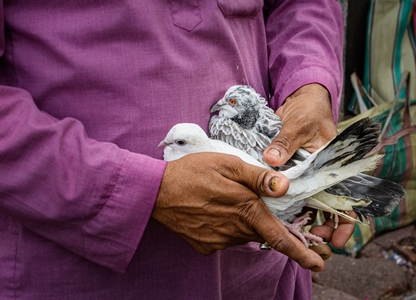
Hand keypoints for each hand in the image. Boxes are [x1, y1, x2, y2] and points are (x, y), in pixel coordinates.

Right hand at [153, 152, 324, 271]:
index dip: (301, 253)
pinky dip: (224, 226)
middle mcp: (234, 231)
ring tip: (222, 201)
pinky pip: (224, 238)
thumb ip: (257, 177)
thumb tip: (284, 187)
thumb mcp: (227, 164)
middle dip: (264, 224)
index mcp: (245, 210)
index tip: (317, 265)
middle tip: (246, 205)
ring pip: (242, 234)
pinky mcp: (204, 245)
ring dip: (241, 221)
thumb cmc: (192, 172)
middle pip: (260, 231)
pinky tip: (210, 211)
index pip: (280, 238)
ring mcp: (218, 241)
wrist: (155, 192)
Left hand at [263, 83, 354, 258]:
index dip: (343, 222)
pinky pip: (288, 192)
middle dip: (321, 228)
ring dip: (302, 220)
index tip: (336, 240)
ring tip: (294, 235)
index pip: (345, 199)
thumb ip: (285, 143)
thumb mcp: (298, 125)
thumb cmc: (308, 111)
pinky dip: (285, 205)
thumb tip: (270, 159)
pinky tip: (278, 218)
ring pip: (306, 203)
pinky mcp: (289, 172)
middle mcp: (320, 174)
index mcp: (332, 166)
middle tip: (311, 242)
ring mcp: (304, 174)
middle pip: (326, 207)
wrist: (298, 101)